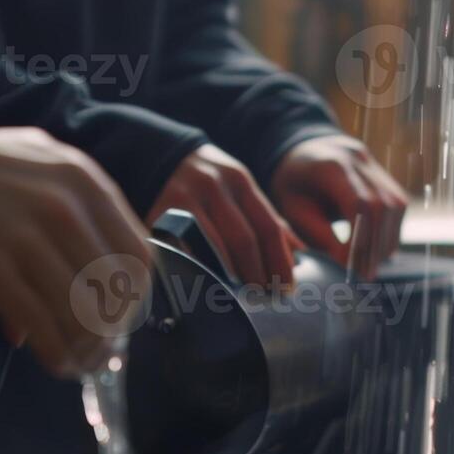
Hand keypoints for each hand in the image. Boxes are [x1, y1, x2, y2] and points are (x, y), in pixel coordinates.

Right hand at [0, 128, 152, 377]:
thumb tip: (95, 273)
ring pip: (83, 312)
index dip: (136, 294)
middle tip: (102, 346)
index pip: (136, 252)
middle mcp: (63, 208)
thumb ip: (77, 209)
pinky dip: (58, 354)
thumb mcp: (38, 164)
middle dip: (113, 327)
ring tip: (81, 361)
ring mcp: (27, 239)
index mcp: (82, 180)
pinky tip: (57, 364)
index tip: (123, 313)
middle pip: (114, 289)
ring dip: (87, 348)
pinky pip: (42, 325)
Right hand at [150, 144, 298, 287]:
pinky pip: (184, 251)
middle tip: (265, 297)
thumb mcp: (238, 188)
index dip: (280, 261)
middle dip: (258, 274)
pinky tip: (209, 286)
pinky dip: (200, 271)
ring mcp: (184, 199)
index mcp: (240, 181)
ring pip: (215, 248)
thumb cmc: (207, 183)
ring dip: (231, 278)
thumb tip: (298, 251)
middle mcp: (214, 186)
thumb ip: (265, 217)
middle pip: (245, 240)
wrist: (155, 155)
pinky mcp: (159, 215)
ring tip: (242, 298)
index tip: (287, 287)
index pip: (269, 227)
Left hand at [271, 134, 406, 279]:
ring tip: (370, 266)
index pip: (359, 203)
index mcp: (333, 164)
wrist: (304, 154)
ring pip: (396, 207)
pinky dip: (390, 232)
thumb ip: (320, 234)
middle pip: (383, 206)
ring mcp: (377, 167)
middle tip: (364, 275)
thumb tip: (346, 264)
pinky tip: (377, 251)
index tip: (350, 267)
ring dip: (386, 241)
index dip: (360, 239)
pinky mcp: (387, 179)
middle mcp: (361, 160)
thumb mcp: (294, 210)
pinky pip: (398, 208)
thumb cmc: (295, 186)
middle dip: (375, 245)